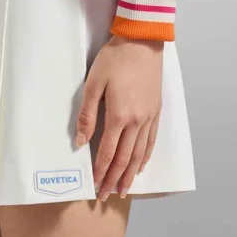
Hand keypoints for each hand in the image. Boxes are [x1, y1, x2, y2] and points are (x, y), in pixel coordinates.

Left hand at [75, 34, 162, 199]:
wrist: (142, 41)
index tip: (96, 186)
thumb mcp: (94, 82)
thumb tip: (80, 141)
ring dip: (130, 174)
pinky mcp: (156, 110)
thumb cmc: (115, 58)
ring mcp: (149, 117)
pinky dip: (146, 156)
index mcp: (119, 115)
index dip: (101, 171)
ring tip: (124, 189)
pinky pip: (152, 140)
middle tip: (107, 195)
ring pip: (139, 153)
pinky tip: (141, 165)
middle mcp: (136, 121)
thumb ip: (87, 114)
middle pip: (124, 158)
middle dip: (114, 178)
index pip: (108, 152)